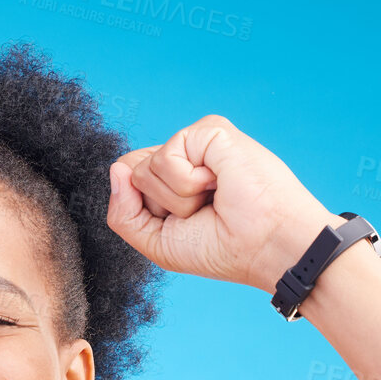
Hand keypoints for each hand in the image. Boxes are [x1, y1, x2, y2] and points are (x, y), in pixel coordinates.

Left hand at [105, 115, 339, 292]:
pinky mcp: (209, 131)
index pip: (127, 181)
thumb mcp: (157, 243)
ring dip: (178, 198)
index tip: (185, 224)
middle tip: (203, 211)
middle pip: (131, 173)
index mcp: (173, 180)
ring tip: (214, 198)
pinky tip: (219, 182)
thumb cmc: (221, 248)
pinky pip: (166, 156)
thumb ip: (123, 214)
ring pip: (145, 169)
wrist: (264, 246)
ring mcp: (196, 143)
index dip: (146, 209)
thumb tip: (116, 169)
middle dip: (161, 206)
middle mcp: (184, 158)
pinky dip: (188, 182)